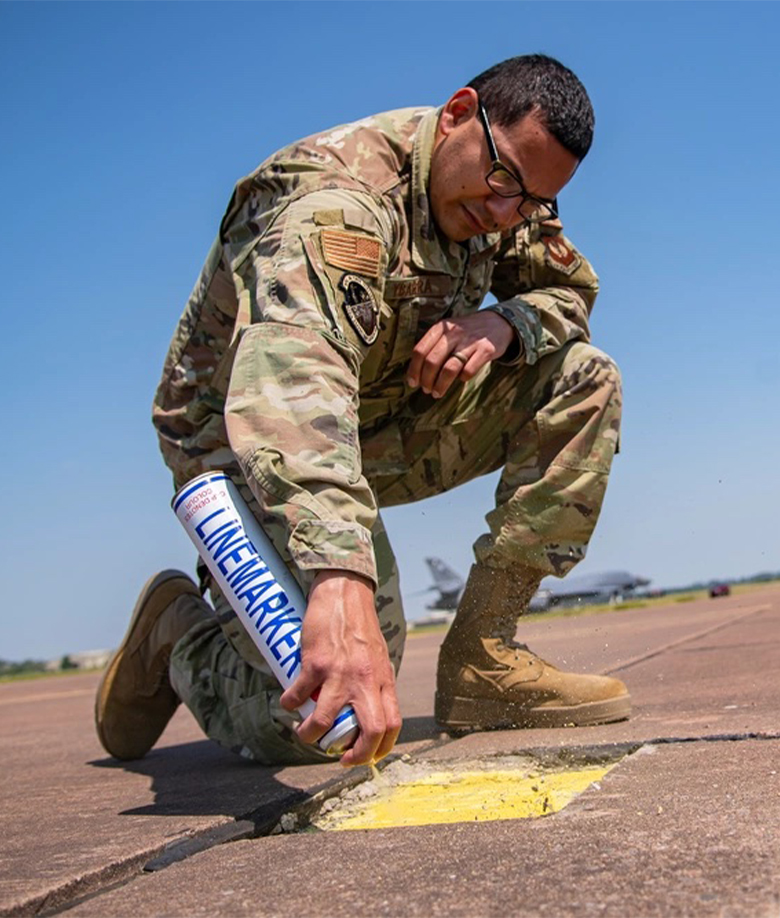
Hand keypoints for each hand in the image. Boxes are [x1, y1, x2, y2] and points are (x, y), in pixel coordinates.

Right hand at [279, 571, 401, 766]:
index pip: (392, 724)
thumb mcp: (377, 656)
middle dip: (354, 754)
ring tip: (304, 733)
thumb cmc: (360, 625)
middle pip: (370, 730)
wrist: (344, 591)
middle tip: (338, 757)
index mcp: (384, 679)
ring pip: (326, 720)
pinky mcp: (317, 662)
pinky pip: (299, 694)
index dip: (380, 748)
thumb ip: (374, 682)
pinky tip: (287, 702)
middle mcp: (366, 680)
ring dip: (311, 735)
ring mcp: (341, 672)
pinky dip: (290, 704)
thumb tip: (365, 710)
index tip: (366, 757)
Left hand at [406, 312, 514, 398]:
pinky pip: (468, 371)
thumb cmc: (467, 332)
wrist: (498, 322)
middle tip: (426, 390)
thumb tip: (417, 372)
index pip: (420, 350)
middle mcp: (454, 333)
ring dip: (440, 385)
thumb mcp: (448, 331)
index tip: (412, 383)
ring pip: (449, 369)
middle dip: (426, 380)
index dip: (413, 369)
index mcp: (440, 328)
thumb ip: (433, 346)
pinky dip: (462, 379)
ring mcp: (470, 341)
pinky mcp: (485, 350)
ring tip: (437, 393)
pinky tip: (460, 380)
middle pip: (432, 361)